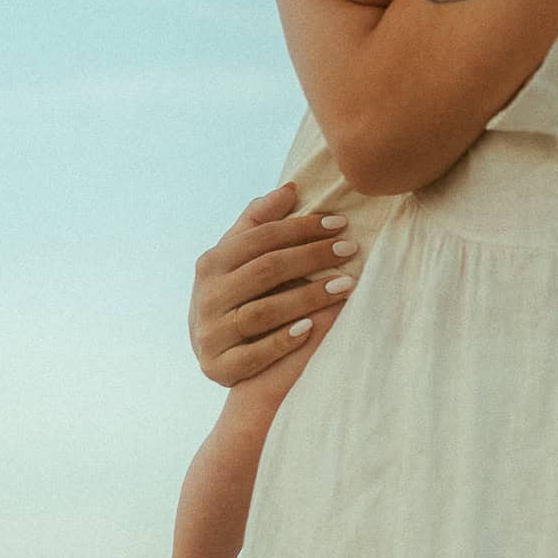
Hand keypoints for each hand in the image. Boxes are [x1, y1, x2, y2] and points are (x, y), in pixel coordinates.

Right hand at [189, 183, 359, 384]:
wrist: (212, 354)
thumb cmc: (235, 295)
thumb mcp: (237, 258)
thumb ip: (259, 223)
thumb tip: (290, 189)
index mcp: (211, 263)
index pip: (261, 238)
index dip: (301, 228)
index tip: (340, 224)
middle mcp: (207, 297)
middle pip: (266, 270)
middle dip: (311, 257)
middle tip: (350, 250)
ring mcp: (211, 334)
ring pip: (263, 312)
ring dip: (307, 297)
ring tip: (344, 286)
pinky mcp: (218, 367)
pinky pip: (254, 354)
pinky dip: (283, 341)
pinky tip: (312, 326)